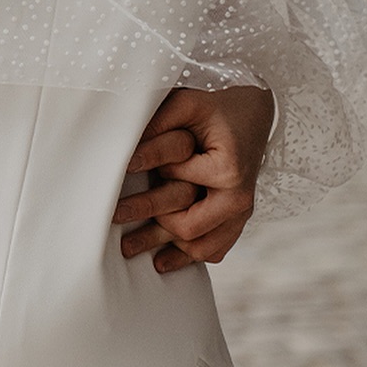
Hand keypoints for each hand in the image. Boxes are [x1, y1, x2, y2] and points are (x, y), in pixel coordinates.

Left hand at [114, 85, 274, 272]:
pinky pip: (216, 250)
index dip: (154, 171)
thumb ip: (158, 125)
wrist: (253, 114)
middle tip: (113, 219)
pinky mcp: (238, 219)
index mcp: (229, 170)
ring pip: (203, 248)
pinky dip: (190, 258)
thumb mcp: (188, 104)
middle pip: (189, 228)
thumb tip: (125, 154)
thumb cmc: (216, 108)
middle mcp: (240, 198)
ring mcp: (241, 213)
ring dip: (166, 252)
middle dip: (149, 226)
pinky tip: (162, 261)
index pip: (179, 184)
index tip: (126, 167)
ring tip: (129, 250)